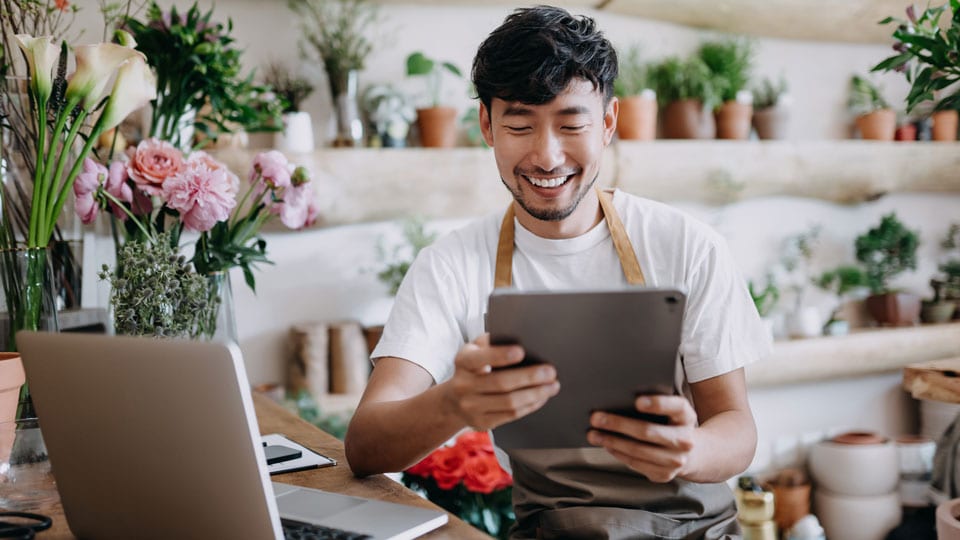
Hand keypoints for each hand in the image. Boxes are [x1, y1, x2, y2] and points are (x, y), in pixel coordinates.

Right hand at [441, 334, 559, 430]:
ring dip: (535, 394)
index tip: (521, 351)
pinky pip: (511, 415)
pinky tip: (541, 397)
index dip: (500, 355)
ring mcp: (471, 407)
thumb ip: (492, 342)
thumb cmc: (473, 368)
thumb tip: (522, 336)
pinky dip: (530, 405)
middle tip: (550, 371)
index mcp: (463, 361)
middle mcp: (463, 385)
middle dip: (529, 377)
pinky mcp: (482, 422)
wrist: (454, 401)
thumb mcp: (476, 350)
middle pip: (501, 382)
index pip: (481, 358)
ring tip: (552, 386)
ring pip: (509, 402)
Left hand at [587, 395, 696, 482]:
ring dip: (611, 441)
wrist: (692, 453)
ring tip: (593, 434)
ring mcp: (676, 460)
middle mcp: (685, 440)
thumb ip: (653, 403)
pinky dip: (618, 453)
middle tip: (596, 418)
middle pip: (648, 431)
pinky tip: (607, 444)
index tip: (637, 401)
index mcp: (686, 416)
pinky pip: (635, 463)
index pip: (676, 406)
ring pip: (638, 450)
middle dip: (618, 424)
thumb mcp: (671, 411)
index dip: (657, 404)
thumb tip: (617, 399)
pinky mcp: (664, 475)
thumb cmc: (672, 424)